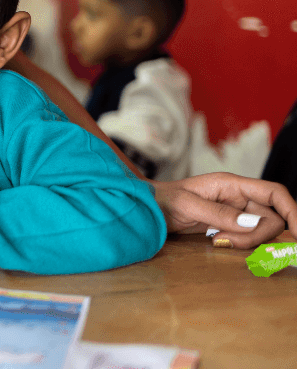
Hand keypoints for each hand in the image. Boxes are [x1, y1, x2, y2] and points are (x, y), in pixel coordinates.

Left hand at [155, 173, 296, 248]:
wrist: (146, 208)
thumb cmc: (162, 199)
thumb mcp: (187, 205)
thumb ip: (219, 213)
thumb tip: (252, 223)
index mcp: (231, 184)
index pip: (275, 193)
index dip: (293, 211)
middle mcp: (238, 196)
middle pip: (272, 218)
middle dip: (257, 235)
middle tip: (226, 240)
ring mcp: (235, 212)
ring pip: (261, 230)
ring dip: (246, 241)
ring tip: (216, 240)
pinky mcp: (229, 225)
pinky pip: (247, 237)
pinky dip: (238, 243)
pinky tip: (217, 241)